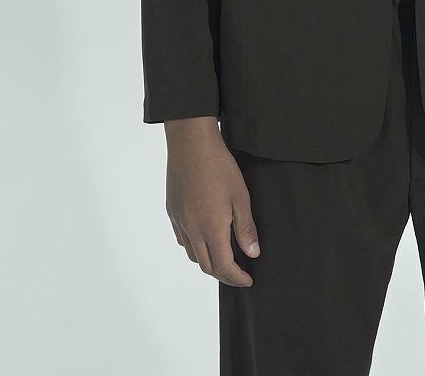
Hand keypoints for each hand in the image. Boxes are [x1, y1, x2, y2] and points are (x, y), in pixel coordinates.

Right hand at [164, 118, 260, 286]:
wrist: (190, 143)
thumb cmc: (218, 165)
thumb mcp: (240, 195)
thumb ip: (245, 227)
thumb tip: (252, 253)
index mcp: (211, 228)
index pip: (223, 266)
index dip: (236, 277)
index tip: (248, 280)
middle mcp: (192, 229)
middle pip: (206, 266)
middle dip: (223, 275)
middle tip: (238, 273)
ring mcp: (179, 221)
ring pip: (192, 254)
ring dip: (208, 261)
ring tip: (223, 257)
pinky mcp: (172, 211)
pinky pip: (182, 239)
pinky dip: (194, 246)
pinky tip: (204, 237)